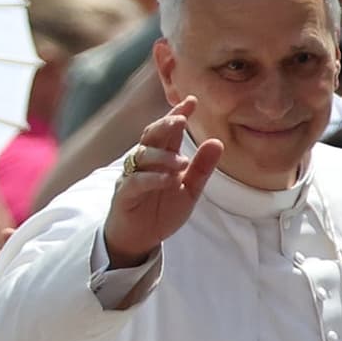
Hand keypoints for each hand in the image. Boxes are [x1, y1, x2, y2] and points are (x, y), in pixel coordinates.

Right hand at [103, 98, 223, 266]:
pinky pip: (137, 181)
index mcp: (162, 157)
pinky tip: (170, 179)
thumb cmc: (161, 210)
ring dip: (163, 156)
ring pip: (143, 156)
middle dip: (165, 124)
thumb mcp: (189, 190)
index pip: (169, 130)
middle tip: (182, 120)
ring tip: (183, 162)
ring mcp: (132, 176)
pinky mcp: (124, 194)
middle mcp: (145, 162)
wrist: (138, 239)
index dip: (178, 114)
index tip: (192, 101)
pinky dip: (153, 178)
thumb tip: (217, 141)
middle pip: (151, 135)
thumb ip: (202, 168)